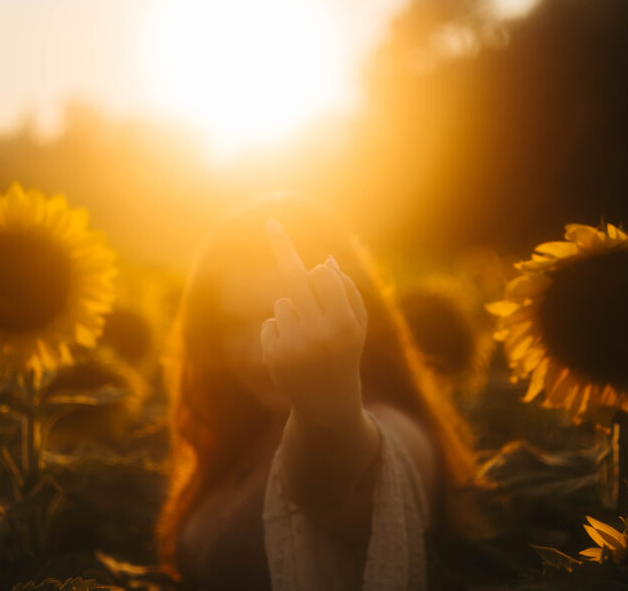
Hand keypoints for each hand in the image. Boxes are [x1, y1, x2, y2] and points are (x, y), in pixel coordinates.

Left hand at [261, 218, 368, 425]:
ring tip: (307, 338)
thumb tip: (325, 262)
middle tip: (271, 223)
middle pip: (298, 282)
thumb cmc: (346, 353)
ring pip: (283, 304)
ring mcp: (295, 347)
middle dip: (290, 263)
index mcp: (346, 322)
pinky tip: (293, 352)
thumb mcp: (357, 323)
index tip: (271, 224)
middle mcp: (321, 334)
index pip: (320, 275)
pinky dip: (279, 330)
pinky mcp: (274, 357)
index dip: (312, 265)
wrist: (329, 404)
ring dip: (292, 312)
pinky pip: (270, 323)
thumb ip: (346, 291)